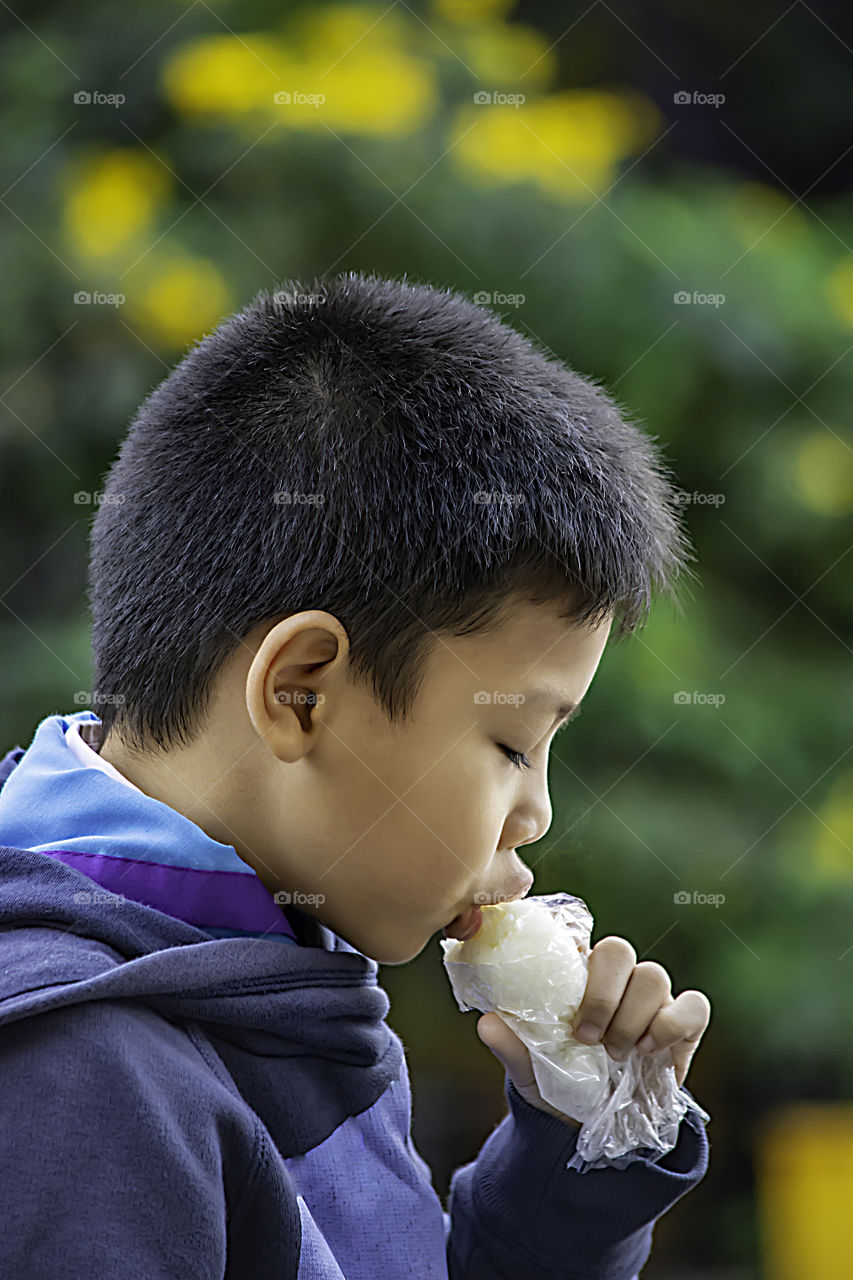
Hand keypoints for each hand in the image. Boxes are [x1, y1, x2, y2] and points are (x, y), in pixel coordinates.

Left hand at [477, 936, 710, 1123]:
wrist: (593, 1128)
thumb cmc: (557, 1085)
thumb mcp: (529, 1070)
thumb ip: (511, 1046)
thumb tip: (487, 1023)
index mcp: (579, 978)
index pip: (582, 940)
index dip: (576, 956)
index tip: (565, 999)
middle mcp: (618, 980)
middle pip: (620, 951)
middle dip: (602, 994)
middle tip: (587, 1038)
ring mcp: (654, 999)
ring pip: (653, 976)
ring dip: (632, 1016)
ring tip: (617, 1054)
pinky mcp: (685, 1025)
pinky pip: (694, 1005)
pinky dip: (673, 1024)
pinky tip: (651, 1052)